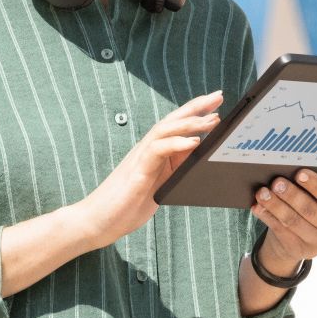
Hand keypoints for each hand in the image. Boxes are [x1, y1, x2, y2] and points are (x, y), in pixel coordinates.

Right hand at [77, 90, 222, 248]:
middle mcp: (147, 149)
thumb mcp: (162, 184)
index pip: (177, 124)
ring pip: (165, 130)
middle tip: (219, 96)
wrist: (97, 221)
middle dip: (197, 107)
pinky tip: (193, 142)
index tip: (217, 102)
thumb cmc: (128, 204)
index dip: (196, 111)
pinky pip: (157, 151)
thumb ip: (178, 167)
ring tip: (212, 120)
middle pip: (173, 120)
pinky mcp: (137, 172)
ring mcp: (140, 158)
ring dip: (190, 123)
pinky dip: (176, 144)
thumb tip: (201, 154)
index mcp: (155, 152)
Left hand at [250, 146, 316, 269]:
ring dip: (276, 206)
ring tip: (262, 192)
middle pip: (312, 212)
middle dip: (292, 195)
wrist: (313, 231)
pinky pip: (281, 232)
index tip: (299, 172)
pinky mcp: (302, 252)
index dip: (316, 186)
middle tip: (276, 181)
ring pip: (294, 222)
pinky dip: (268, 218)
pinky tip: (258, 207)